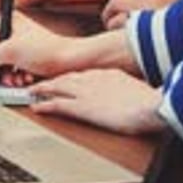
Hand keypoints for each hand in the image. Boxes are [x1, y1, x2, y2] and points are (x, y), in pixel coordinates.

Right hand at [0, 11, 138, 82]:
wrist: (69, 61)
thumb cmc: (48, 49)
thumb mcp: (11, 50)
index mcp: (11, 20)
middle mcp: (15, 31)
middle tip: (6, 74)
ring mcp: (21, 46)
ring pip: (1, 65)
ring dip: (8, 75)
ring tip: (17, 78)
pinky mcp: (27, 59)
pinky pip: (12, 71)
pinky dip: (16, 77)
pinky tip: (25, 78)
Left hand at [30, 69, 165, 134]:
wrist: (149, 106)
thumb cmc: (150, 102)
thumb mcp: (140, 92)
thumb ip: (130, 92)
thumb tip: (135, 98)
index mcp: (109, 74)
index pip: (84, 74)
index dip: (71, 77)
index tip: (64, 80)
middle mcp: (94, 79)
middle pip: (68, 77)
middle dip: (53, 80)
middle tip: (41, 84)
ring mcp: (87, 92)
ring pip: (58, 87)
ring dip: (43, 89)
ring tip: (33, 92)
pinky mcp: (82, 107)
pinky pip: (57, 105)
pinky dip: (44, 104)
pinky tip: (36, 107)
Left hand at [100, 0, 178, 29]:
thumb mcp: (174, 14)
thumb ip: (155, 6)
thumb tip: (130, 8)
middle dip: (108, 10)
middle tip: (107, 20)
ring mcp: (149, 14)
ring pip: (116, 13)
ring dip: (111, 24)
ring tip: (116, 34)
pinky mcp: (142, 30)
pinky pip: (119, 25)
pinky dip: (113, 33)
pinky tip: (120, 41)